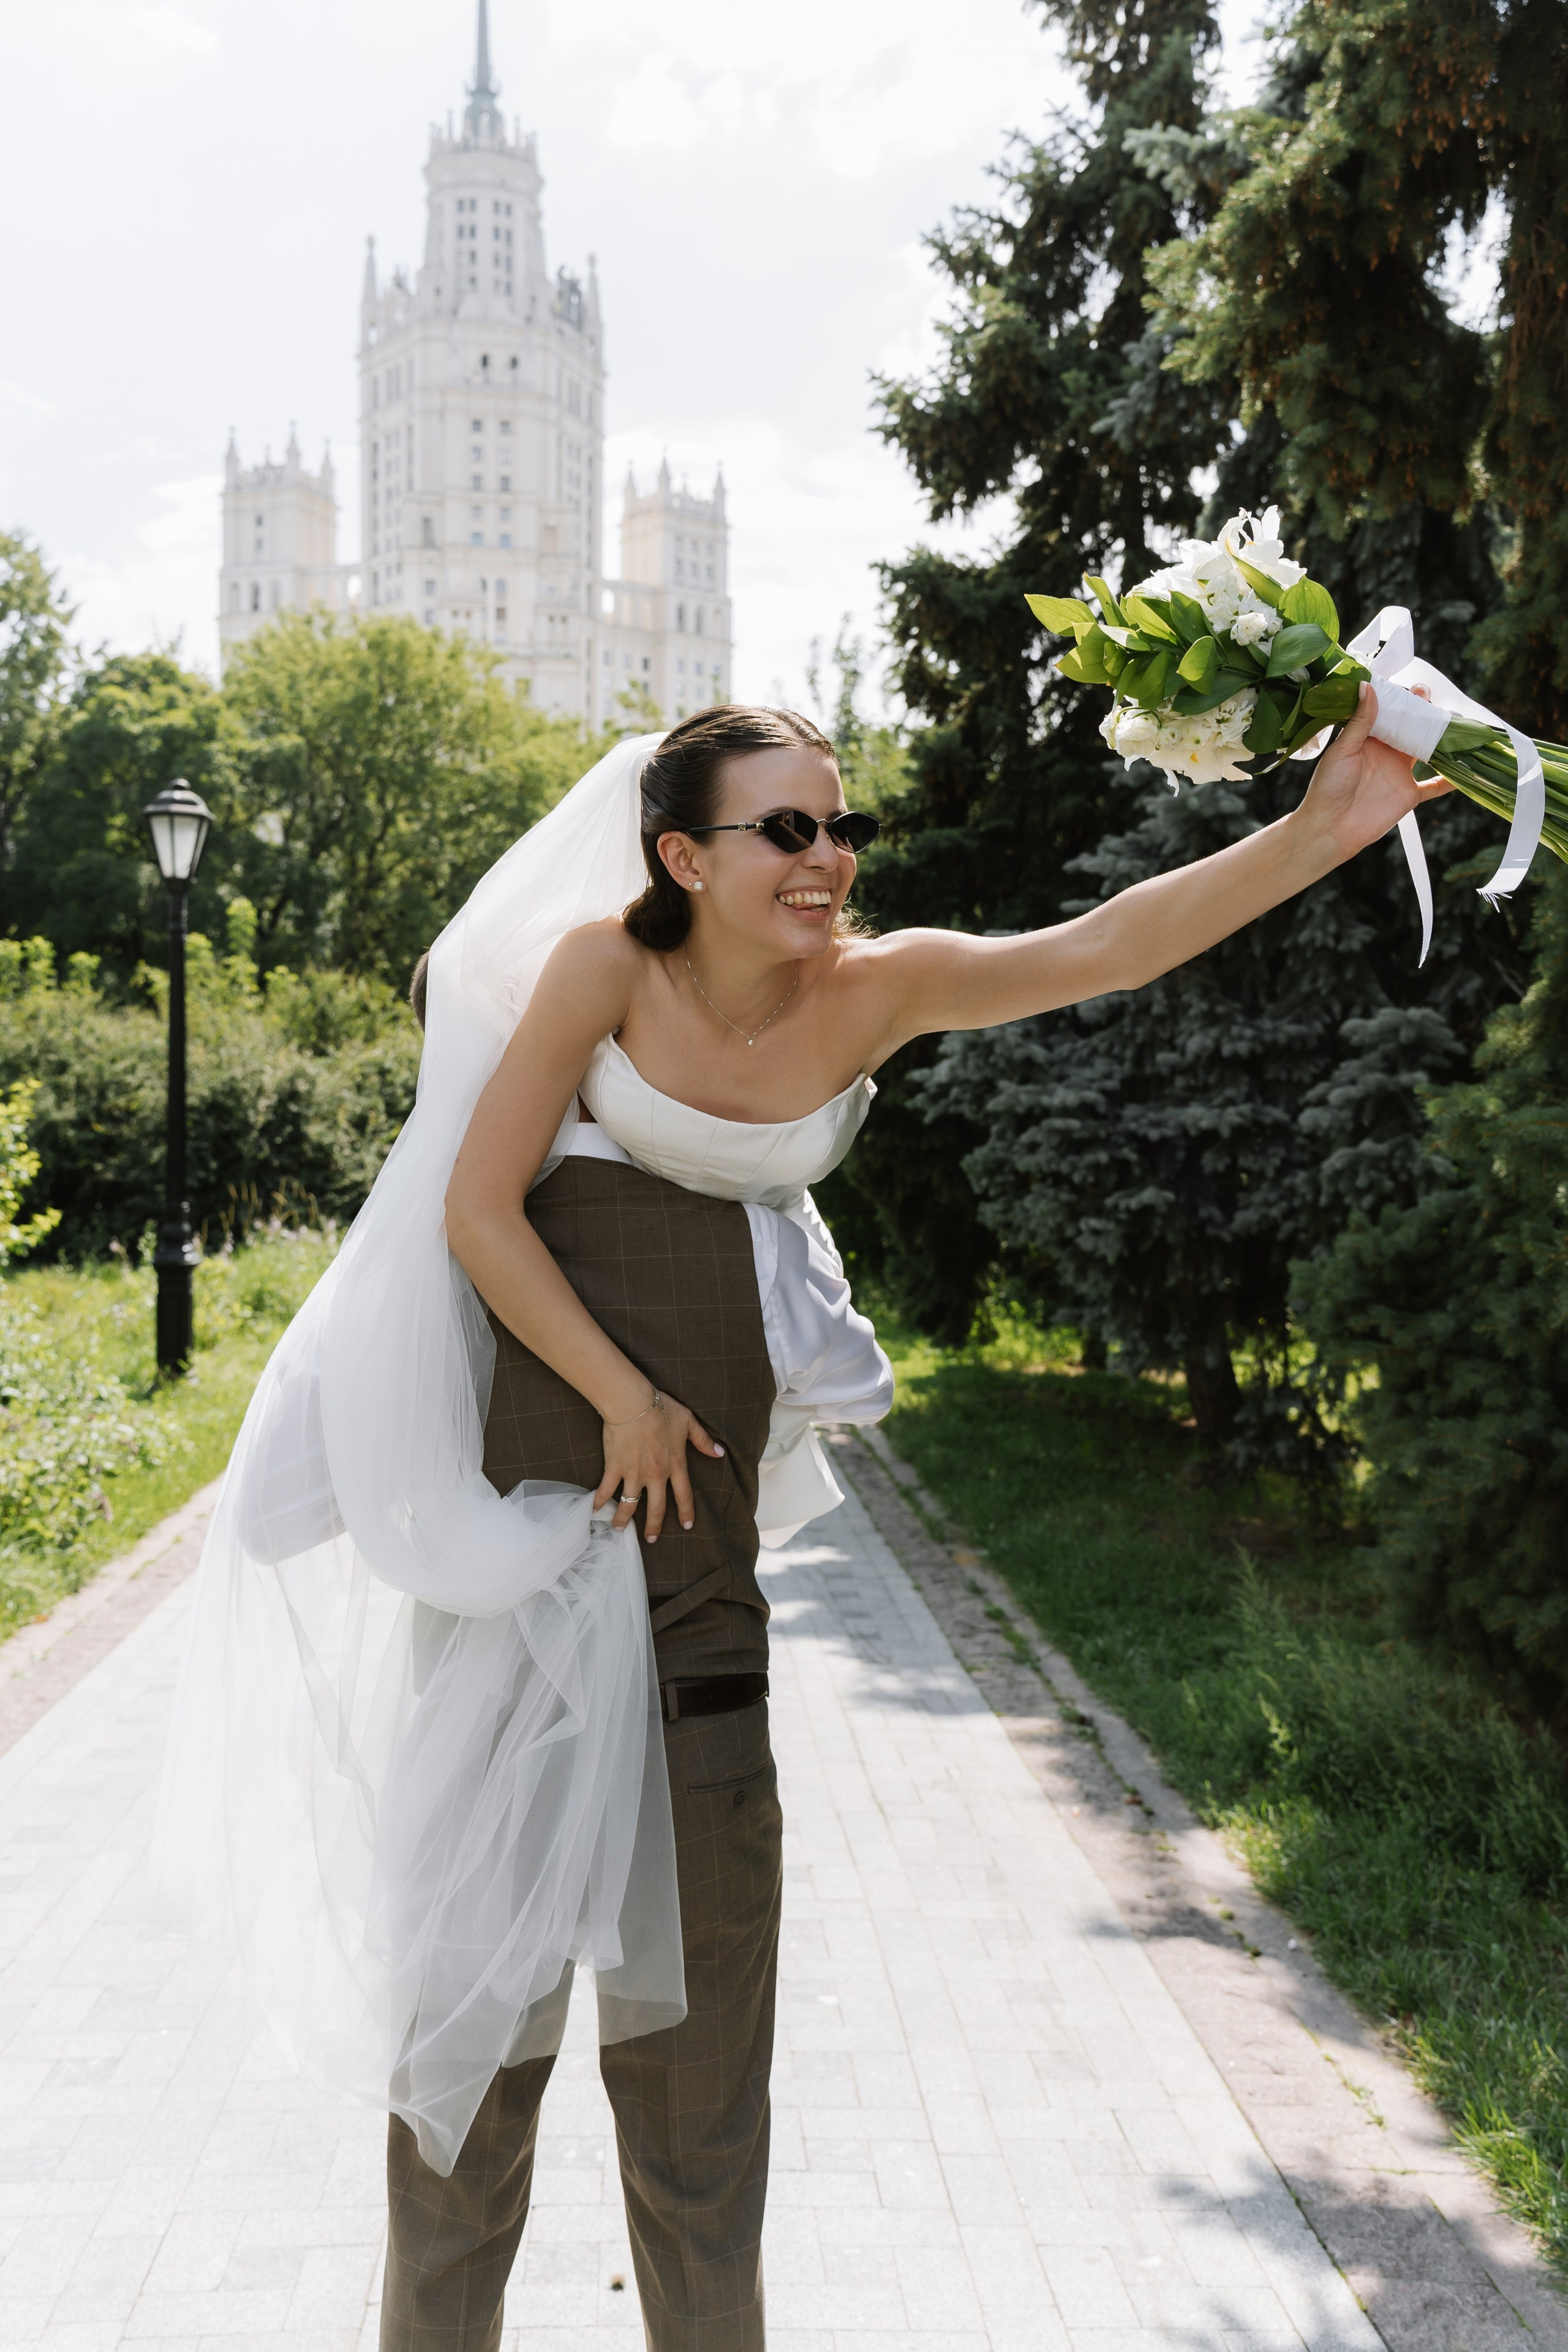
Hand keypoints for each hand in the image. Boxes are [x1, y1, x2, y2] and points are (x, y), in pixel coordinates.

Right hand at [594, 1389, 724, 1540]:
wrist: (633, 1403)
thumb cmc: (662, 1409)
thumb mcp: (689, 1422)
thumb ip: (704, 1440)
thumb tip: (719, 1453)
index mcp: (675, 1465)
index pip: (684, 1495)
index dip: (686, 1513)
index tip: (687, 1526)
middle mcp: (655, 1475)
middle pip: (656, 1508)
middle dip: (654, 1526)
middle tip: (651, 1540)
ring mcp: (634, 1473)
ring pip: (629, 1504)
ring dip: (623, 1520)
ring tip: (619, 1529)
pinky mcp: (615, 1467)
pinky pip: (606, 1489)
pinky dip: (598, 1501)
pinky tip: (594, 1511)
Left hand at [1299, 682, 1452, 862]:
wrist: (1329, 828)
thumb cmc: (1328, 787)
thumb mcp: (1343, 749)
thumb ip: (1360, 720)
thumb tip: (1368, 686)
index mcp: (1369, 738)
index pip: (1391, 713)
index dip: (1404, 701)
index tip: (1415, 690)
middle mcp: (1387, 752)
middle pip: (1414, 728)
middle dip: (1428, 714)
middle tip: (1437, 702)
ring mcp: (1400, 773)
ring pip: (1429, 750)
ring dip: (1444, 739)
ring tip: (1459, 723)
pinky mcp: (1409, 794)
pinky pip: (1435, 786)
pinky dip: (1451, 779)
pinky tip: (1467, 769)